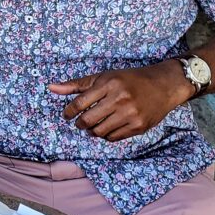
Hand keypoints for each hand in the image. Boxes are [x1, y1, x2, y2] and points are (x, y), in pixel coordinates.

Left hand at [48, 61, 194, 141]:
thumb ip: (77, 84)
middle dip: (80, 124)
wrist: (163, 85)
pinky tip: (108, 128)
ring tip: (94, 125)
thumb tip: (51, 88)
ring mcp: (130, 114)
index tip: (67, 115)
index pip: (80, 103)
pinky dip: (106, 135)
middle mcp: (120, 99)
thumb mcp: (104, 77)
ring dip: (92, 131)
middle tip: (80, 122)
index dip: (69, 112)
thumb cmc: (129, 80)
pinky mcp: (139, 127)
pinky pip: (114, 138)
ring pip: (100, 132)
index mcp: (109, 84)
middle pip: (88, 120)